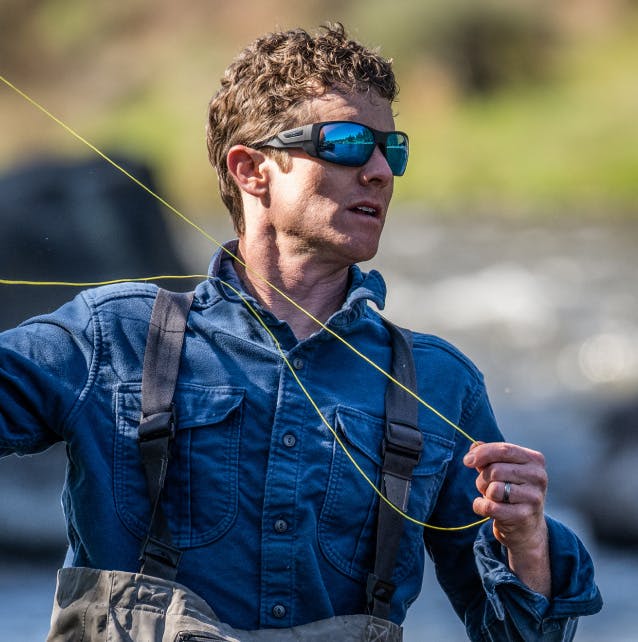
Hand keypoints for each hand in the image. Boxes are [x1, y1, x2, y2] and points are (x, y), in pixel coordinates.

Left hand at [463, 441, 550, 595]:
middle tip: (486, 486)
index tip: (467, 461)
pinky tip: (486, 508)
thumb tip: (474, 445)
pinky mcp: (523, 516)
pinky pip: (490, 507)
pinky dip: (480, 506)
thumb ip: (489, 455)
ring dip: (484, 492)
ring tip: (492, 497)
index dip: (482, 453)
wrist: (526, 526)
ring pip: (493, 489)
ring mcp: (533, 497)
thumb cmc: (511, 490)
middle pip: (495, 470)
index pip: (504, 450)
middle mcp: (538, 477)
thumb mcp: (503, 469)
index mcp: (534, 460)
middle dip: (483, 478)